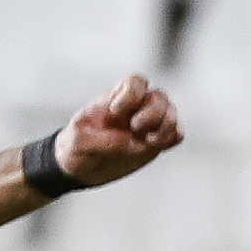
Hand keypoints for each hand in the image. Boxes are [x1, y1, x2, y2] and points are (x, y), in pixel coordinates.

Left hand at [52, 74, 182, 187]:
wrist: (78, 169)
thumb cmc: (74, 148)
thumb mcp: (78, 142)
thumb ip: (102, 140)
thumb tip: (133, 142)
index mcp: (115, 100)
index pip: (136, 82)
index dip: (131, 94)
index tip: (116, 112)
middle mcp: (135, 109)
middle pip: (159, 97)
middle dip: (152, 113)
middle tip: (136, 128)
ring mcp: (147, 126)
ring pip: (170, 114)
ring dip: (166, 126)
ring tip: (150, 141)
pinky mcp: (153, 143)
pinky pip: (175, 134)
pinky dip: (173, 137)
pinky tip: (160, 145)